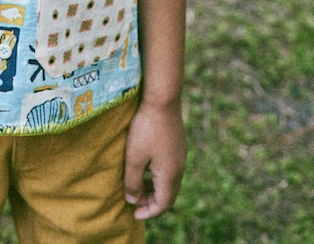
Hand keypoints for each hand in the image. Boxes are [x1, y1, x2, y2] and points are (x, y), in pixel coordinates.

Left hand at [124, 100, 185, 219]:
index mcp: (170, 175)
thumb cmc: (146, 128)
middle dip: (151, 201)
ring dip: (154, 187)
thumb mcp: (134, 157)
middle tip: (134, 201)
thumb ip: (133, 182)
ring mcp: (180, 154)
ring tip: (137, 185)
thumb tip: (133, 200)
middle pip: (167, 194)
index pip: (163, 204)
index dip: (148, 212)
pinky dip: (157, 175)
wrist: (162, 98)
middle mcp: (179, 167)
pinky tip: (145, 165)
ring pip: (169, 181)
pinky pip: (169, 168)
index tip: (134, 214)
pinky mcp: (177, 143)